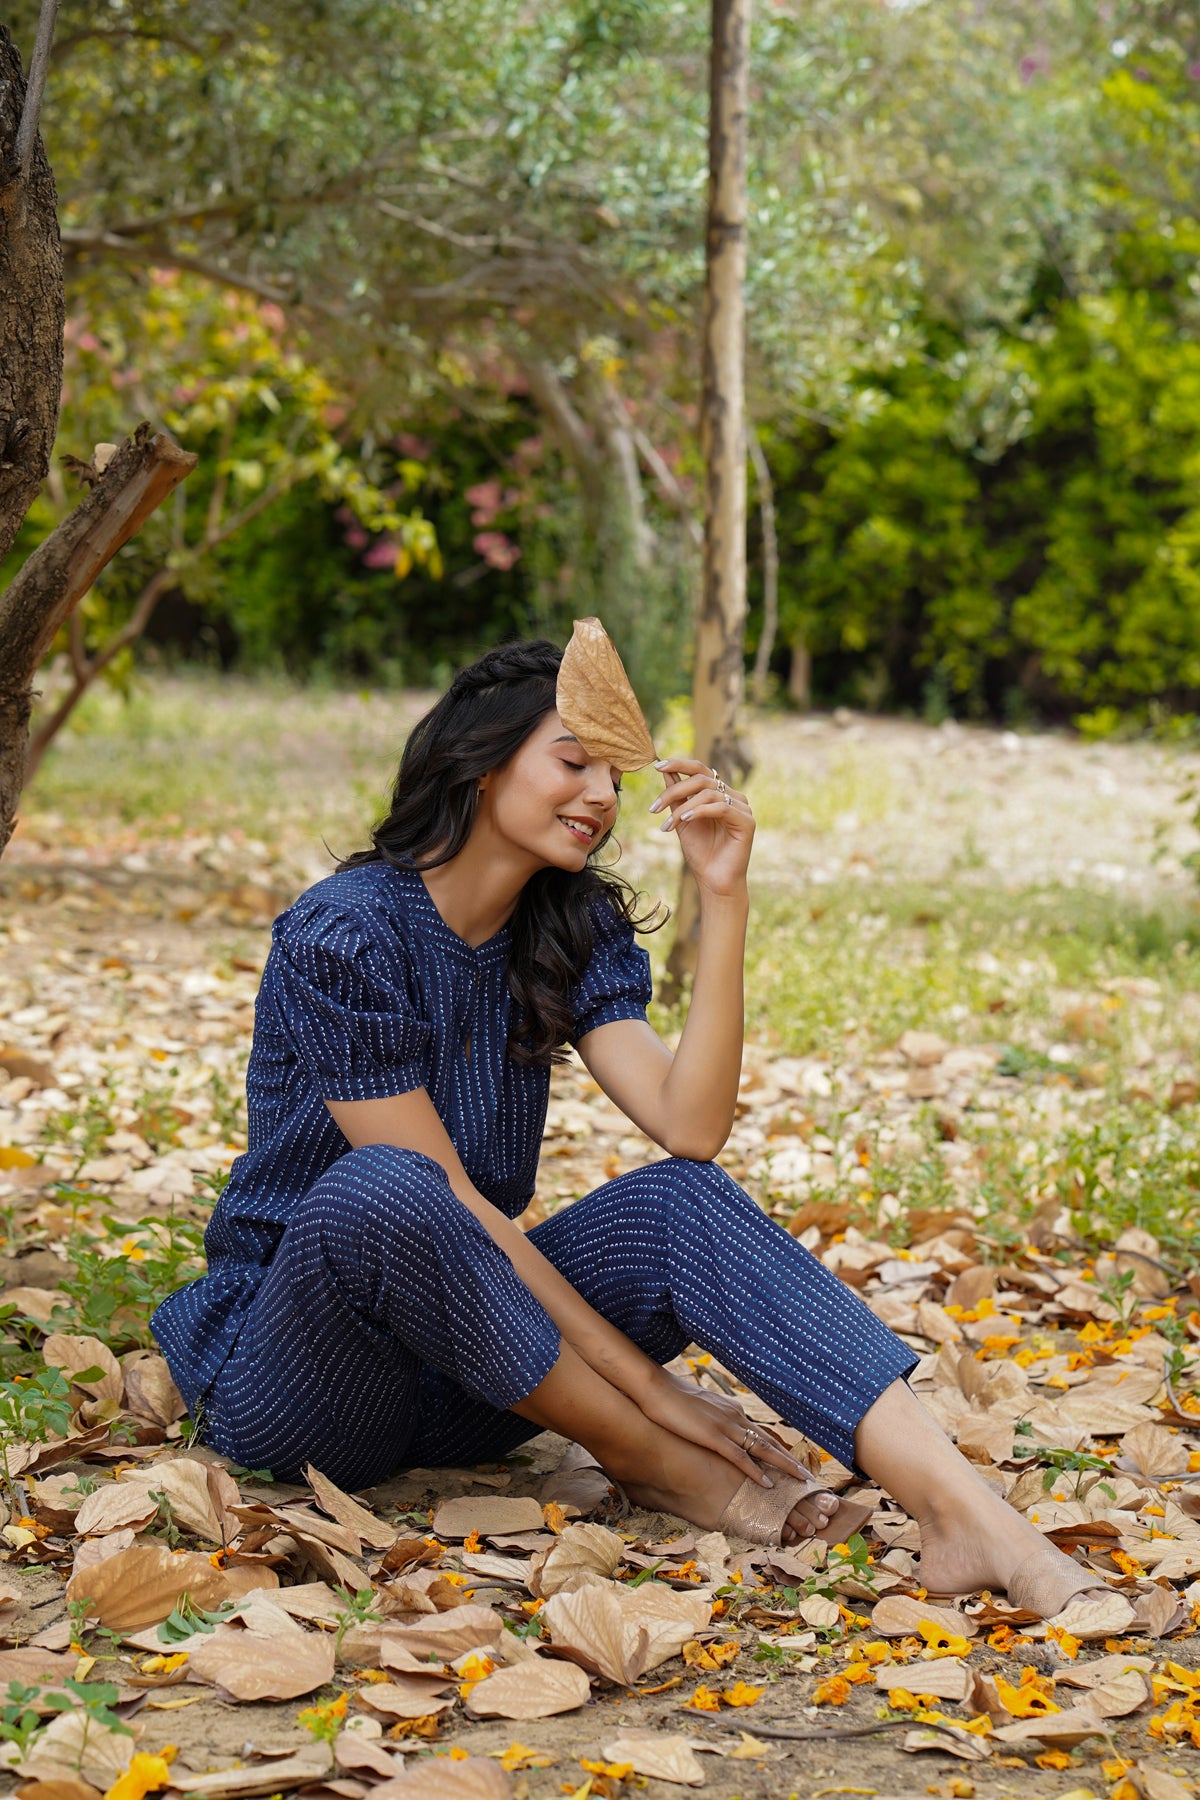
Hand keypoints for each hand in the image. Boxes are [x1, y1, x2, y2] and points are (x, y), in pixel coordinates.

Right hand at [639, 1366, 819, 1490]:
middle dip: (790, 1460)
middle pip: (769, 1441)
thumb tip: (714, 1429)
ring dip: (784, 1466)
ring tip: (801, 1481)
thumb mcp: (699, 1408)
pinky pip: (740, 1457)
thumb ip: (712, 1418)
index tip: (794, 1463)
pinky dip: (756, 1471)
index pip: (761, 1433)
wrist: (656, 1388)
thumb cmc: (671, 1398)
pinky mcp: (713, 1436)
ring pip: (762, 1449)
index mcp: (732, 1411)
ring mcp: (725, 1426)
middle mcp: (735, 1417)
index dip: (779, 1449)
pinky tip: (768, 1484)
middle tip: (808, 1477)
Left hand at [647, 757, 753, 896]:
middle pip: (702, 779)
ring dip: (683, 807)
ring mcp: (742, 808)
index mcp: (719, 794)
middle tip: (654, 808)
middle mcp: (732, 797)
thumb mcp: (682, 820)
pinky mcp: (747, 821)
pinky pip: (720, 807)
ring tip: (669, 824)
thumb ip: (677, 796)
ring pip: (708, 793)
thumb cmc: (701, 853)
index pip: (700, 770)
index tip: (658, 766)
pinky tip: (685, 821)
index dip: (680, 764)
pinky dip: (699, 812)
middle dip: (674, 790)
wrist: (713, 881)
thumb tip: (665, 771)